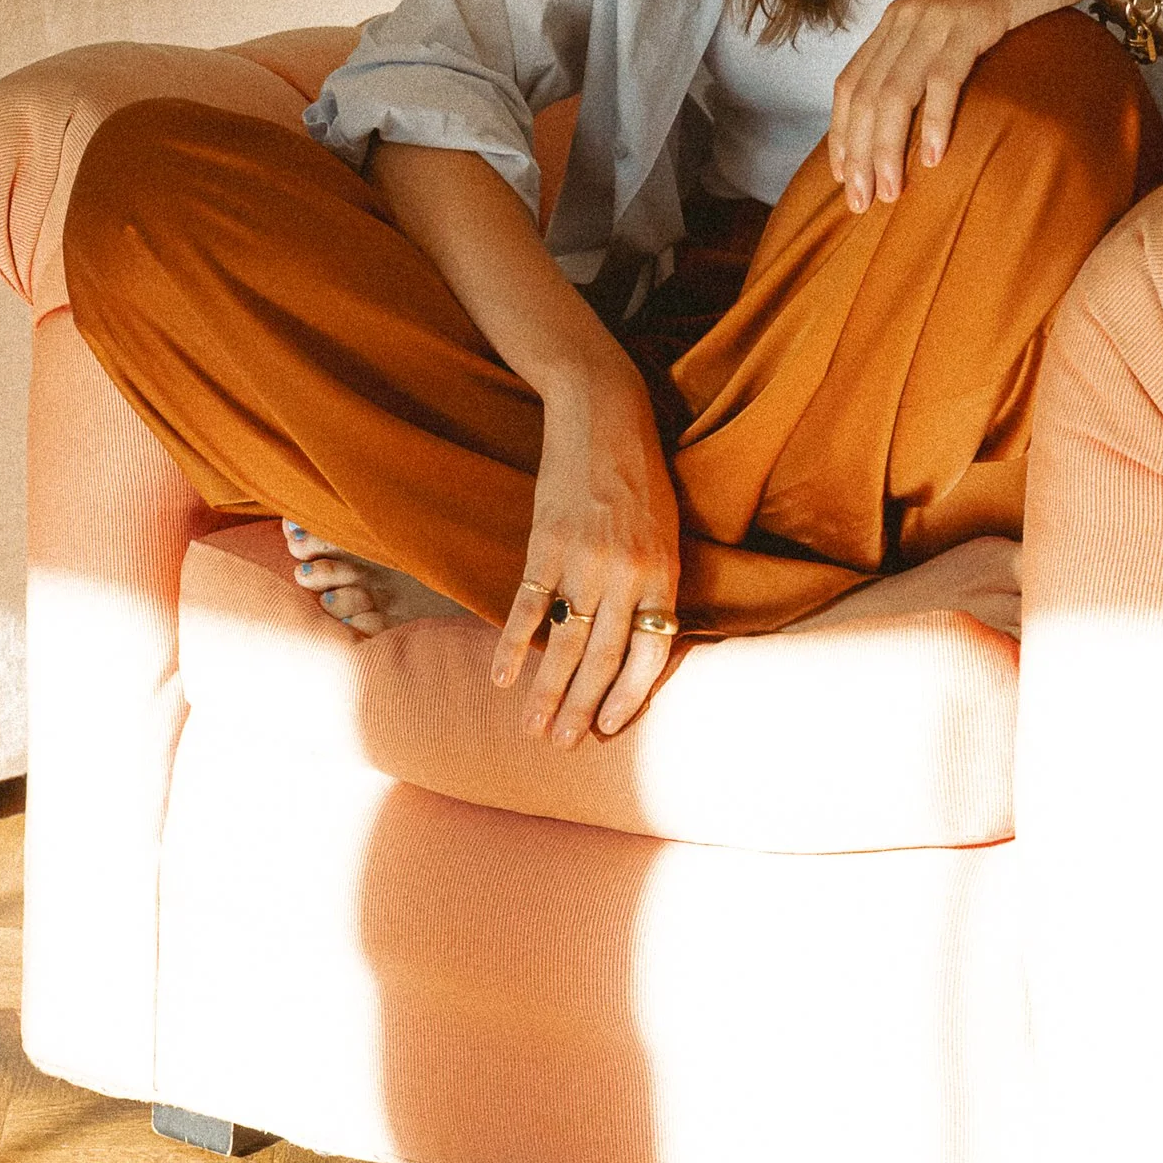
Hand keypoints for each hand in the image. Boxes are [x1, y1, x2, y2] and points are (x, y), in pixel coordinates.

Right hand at [491, 344, 681, 742]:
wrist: (604, 416)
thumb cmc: (640, 477)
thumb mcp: (662, 532)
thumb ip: (651, 586)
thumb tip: (638, 645)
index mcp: (662, 573)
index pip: (651, 654)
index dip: (629, 696)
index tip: (608, 728)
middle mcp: (626, 574)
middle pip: (603, 659)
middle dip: (581, 708)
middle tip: (562, 746)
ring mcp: (584, 560)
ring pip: (565, 643)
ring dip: (546, 692)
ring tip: (532, 729)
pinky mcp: (547, 543)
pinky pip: (527, 606)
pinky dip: (512, 644)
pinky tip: (500, 676)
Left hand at [827, 0, 1110, 210]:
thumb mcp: (959, 25)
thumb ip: (932, 56)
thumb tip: (920, 115)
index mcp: (897, 19)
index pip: (850, 84)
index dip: (841, 135)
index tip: (844, 180)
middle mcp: (907, 16)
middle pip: (865, 95)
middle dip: (859, 154)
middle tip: (863, 203)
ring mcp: (938, 15)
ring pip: (895, 91)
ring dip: (888, 148)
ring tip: (891, 192)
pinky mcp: (974, 17)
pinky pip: (943, 76)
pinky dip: (935, 119)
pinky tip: (935, 155)